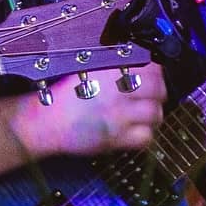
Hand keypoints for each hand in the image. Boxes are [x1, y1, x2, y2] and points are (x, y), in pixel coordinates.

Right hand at [21, 57, 165, 161]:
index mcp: (110, 72)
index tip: (153, 77)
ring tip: (144, 116)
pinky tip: (135, 131)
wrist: (46, 121)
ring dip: (153, 115)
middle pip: (158, 90)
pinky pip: (145, 137)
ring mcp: (120, 116)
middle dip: (159, 94)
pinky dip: (144, 135)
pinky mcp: (117, 138)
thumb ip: (112, 69)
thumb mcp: (86, 72)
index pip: (151, 68)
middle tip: (152, 97)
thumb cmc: (62, 97)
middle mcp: (118, 92)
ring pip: (156, 114)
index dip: (156, 73)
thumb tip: (136, 67)